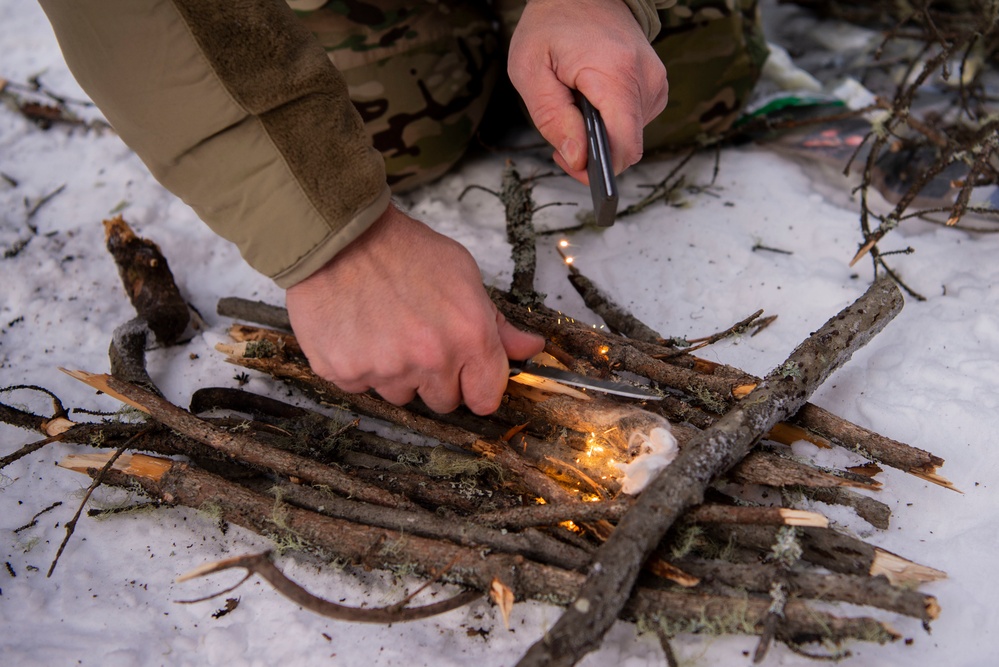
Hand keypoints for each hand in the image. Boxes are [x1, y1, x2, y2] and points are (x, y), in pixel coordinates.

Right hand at [285, 204, 543, 414]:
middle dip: (435, 378)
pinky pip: (361, 386)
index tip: (467, 375)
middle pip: (443, 401)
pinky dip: (360, 366)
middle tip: (418, 338)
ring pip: (400, 395)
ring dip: (397, 373)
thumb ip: (498, 322)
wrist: (339, 236)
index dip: (476, 386)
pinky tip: (358, 332)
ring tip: (384, 329)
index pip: (485, 398)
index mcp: (469, 337)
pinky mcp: (345, 373)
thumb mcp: (463, 275)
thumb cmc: (404, 250)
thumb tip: (530, 347)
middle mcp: (431, 361)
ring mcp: (386, 371)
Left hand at [507, 0, 667, 181]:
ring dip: (601, 136)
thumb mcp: (530, 70)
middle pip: (626, 147)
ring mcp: (655, 82)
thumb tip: (578, 159)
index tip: (570, 161)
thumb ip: (552, 119)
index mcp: (617, 76)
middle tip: (562, 135)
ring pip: (630, 138)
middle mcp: (646, 80)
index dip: (598, 168)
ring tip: (575, 108)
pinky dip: (612, 123)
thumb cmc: (551, 24)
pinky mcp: (655, 85)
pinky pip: (634, 123)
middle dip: (593, 153)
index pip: (624, 147)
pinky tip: (592, 103)